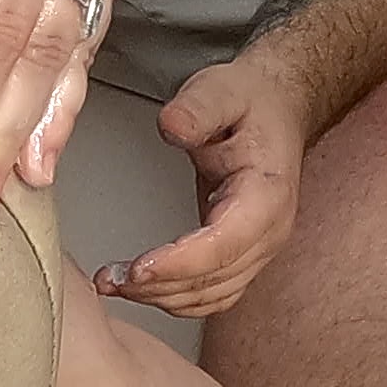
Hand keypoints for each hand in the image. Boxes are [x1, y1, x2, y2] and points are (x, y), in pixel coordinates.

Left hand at [104, 60, 305, 315]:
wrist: (278, 107)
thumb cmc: (251, 100)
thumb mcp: (221, 89)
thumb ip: (196, 107)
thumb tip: (172, 126)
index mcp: (267, 194)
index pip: (223, 244)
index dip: (179, 263)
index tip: (136, 269)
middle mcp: (270, 230)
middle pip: (215, 279)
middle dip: (159, 286)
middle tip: (108, 279)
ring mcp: (260, 247)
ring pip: (213, 295)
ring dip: (162, 297)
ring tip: (113, 284)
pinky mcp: (243, 253)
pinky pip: (212, 292)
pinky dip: (175, 297)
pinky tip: (139, 288)